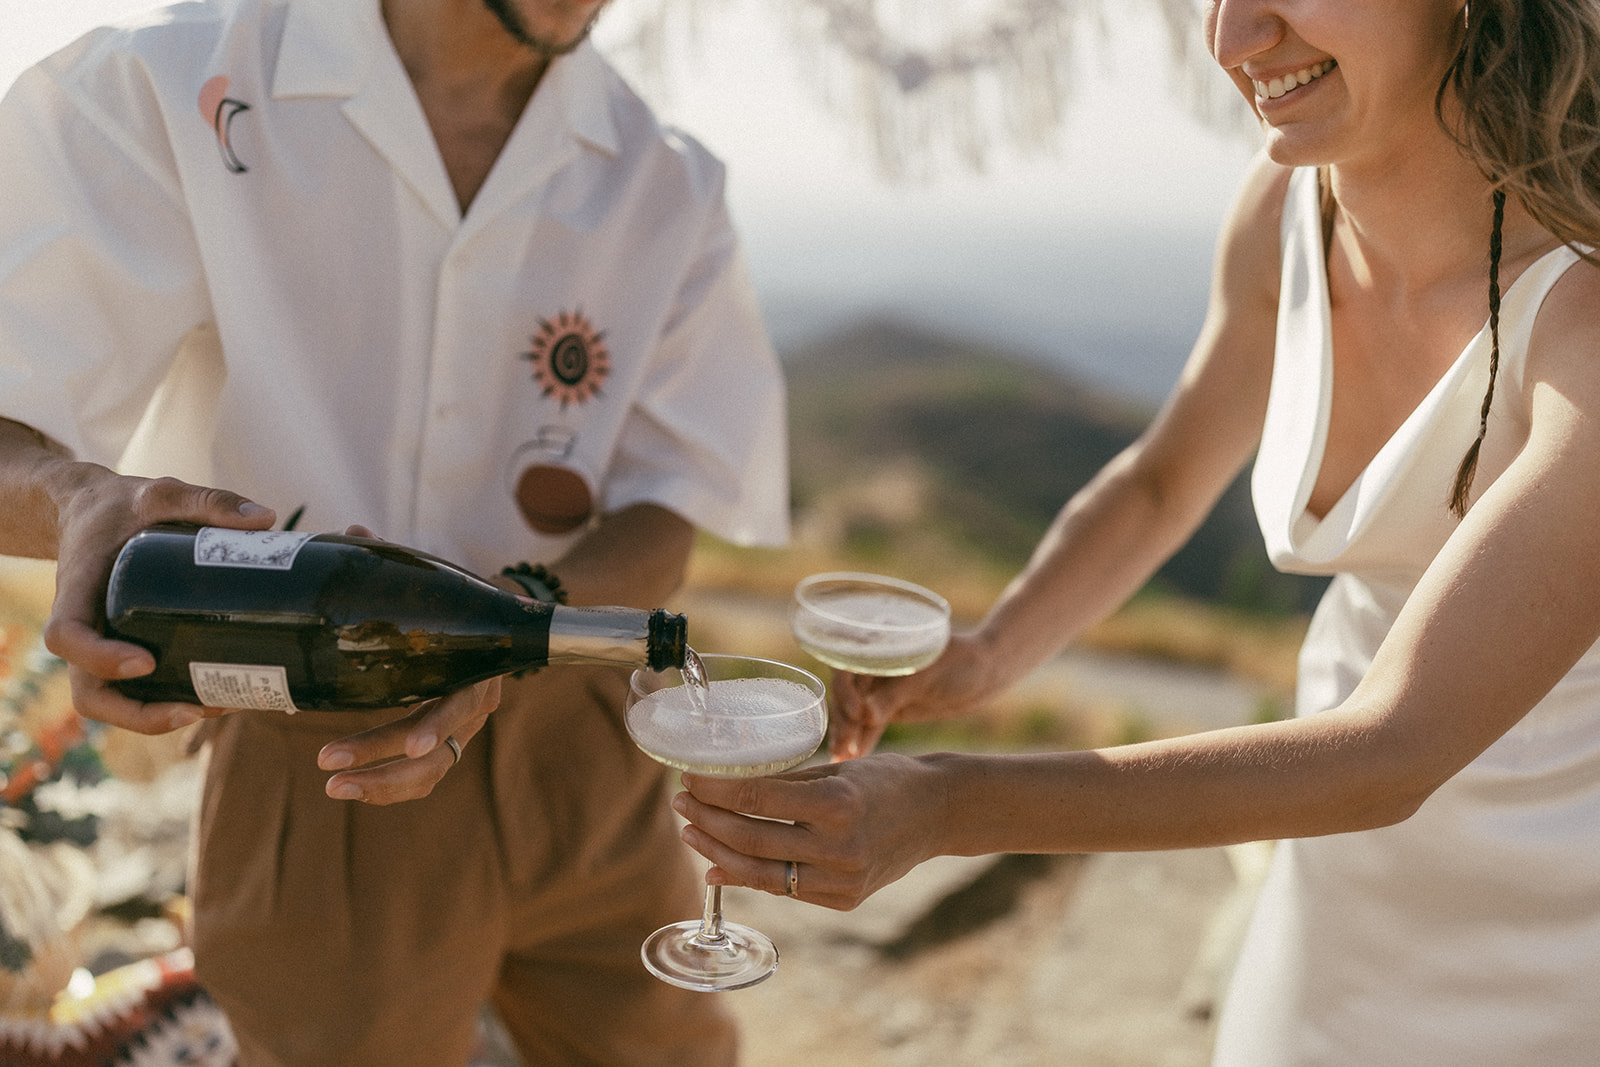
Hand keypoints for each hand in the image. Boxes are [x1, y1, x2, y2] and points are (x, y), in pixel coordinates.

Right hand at [46, 473, 275, 733]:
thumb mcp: (160, 492)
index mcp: (77, 591)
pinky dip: (166, 703)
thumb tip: (264, 519)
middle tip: (195, 708)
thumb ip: (206, 500)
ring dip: (156, 718)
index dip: (99, 658)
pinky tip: (218, 699)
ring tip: (217, 708)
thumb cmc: (124, 505)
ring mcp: (100, 645)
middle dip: (138, 713)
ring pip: (111, 702)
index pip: (66, 637)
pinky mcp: (123, 648)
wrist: (97, 510)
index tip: (146, 662)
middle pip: (89, 692)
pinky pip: (134, 690)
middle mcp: (84, 628)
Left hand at [309, 523, 501, 803]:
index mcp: (475, 668)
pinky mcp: (446, 744)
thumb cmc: (456, 601)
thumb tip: (353, 530)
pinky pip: (422, 778)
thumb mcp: (433, 581)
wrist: (495, 622)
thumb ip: (393, 561)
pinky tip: (353, 787)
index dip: (435, 726)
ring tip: (333, 787)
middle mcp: (473, 707)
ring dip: (381, 785)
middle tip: (328, 766)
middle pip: (436, 752)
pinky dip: (389, 788)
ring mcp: (461, 730)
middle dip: (382, 763)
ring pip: (429, 774)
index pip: (457, 706)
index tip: (410, 743)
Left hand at [672, 753, 946, 911]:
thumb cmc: (886, 779)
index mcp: (837, 804)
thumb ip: (785, 783)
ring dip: (717, 852)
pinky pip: (784, 889)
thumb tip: (725, 788)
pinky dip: (747, 877)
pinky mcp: (843, 899)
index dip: (714, 790)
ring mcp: (841, 880)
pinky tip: (719, 865)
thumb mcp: (836, 769)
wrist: (937, 813)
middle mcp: (838, 847)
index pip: (757, 799)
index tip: (688, 778)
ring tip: (691, 832)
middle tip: (682, 803)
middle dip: (707, 820)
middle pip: (750, 839)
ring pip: (760, 873)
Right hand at [828, 632, 994, 759]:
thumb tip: (863, 717)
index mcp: (877, 644)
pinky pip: (870, 725)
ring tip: (842, 759)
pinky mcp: (889, 707)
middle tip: (844, 748)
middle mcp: (872, 665)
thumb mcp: (926, 677)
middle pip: (847, 693)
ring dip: (849, 735)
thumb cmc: (960, 662)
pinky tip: (852, 759)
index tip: (857, 714)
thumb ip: (894, 696)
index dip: (845, 690)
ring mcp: (880, 687)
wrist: (985, 674)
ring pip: (856, 713)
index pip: (847, 665)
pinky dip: (863, 740)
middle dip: (844, 720)